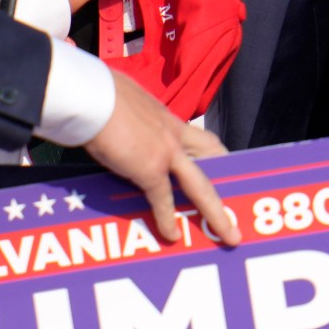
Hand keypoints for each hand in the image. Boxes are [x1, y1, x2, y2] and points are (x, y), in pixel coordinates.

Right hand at [81, 72, 239, 246]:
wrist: (90, 96)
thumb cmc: (98, 92)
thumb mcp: (125, 100)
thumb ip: (131, 117)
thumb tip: (118, 123)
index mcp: (167, 118)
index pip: (201, 139)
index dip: (214, 156)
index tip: (221, 170)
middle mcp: (174, 134)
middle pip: (213, 161)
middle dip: (226, 184)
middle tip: (237, 207)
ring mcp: (166, 152)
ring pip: (201, 187)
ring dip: (216, 213)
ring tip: (229, 235)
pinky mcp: (150, 169)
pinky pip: (164, 201)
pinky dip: (167, 220)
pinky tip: (171, 236)